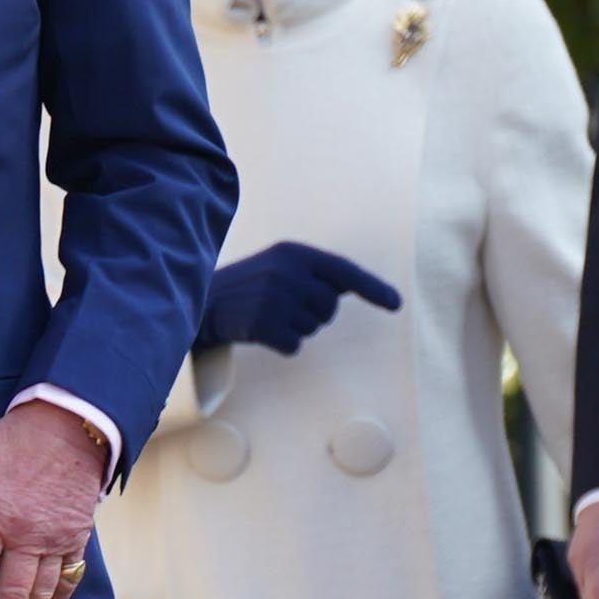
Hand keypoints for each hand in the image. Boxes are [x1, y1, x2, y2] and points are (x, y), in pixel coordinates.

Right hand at [196, 241, 402, 356]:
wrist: (202, 303)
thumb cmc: (250, 286)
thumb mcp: (281, 266)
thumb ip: (317, 273)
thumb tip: (360, 286)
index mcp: (295, 252)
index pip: (345, 271)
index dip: (373, 288)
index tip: (397, 304)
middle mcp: (288, 271)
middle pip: (330, 307)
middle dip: (314, 313)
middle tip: (283, 306)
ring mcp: (275, 297)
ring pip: (313, 328)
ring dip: (296, 328)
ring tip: (268, 315)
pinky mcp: (264, 324)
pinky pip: (295, 345)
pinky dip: (282, 344)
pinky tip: (261, 332)